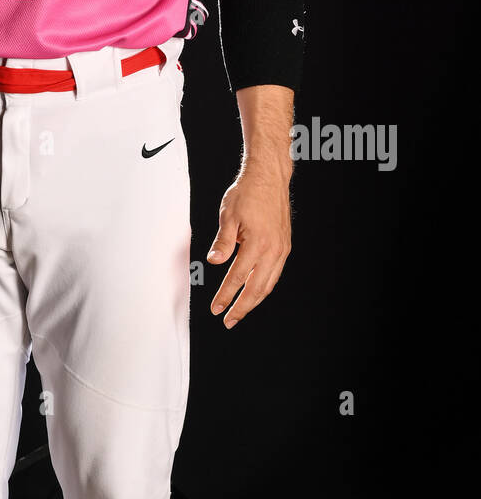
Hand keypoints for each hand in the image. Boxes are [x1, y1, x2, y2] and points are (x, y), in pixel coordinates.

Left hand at [207, 166, 291, 328]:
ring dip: (254, 300)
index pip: (238, 277)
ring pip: (268, 283)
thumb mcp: (228, 214)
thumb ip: (223, 241)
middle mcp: (272, 249)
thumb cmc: (246, 193)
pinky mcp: (284, 246)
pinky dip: (264, 286)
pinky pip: (274, 273)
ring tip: (240, 311)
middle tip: (228, 321)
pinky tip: (255, 291)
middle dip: (241, 307)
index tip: (216, 309)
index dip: (226, 295)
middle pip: (256, 288)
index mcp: (257, 243)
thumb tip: (213, 263)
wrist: (269, 177)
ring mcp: (281, 249)